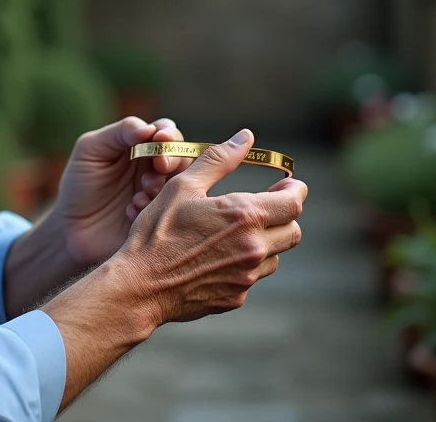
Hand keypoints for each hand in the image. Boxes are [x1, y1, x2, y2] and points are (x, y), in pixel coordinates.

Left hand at [53, 116, 193, 267]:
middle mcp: (157, 170)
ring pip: (181, 184)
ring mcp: (161, 196)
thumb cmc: (80, 183)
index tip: (160, 138)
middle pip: (182, 156)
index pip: (166, 133)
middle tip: (160, 165)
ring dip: (164, 184)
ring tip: (141, 192)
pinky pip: (171, 212)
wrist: (69, 227)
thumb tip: (149, 128)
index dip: (168, 134)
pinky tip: (132, 210)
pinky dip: (153, 207)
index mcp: (142, 148)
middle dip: (173, 158)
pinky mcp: (160, 221)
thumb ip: (119, 132)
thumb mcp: (91, 150)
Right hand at [113, 130, 307, 325]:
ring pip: (274, 256)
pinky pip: (252, 276)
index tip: (287, 184)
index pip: (294, 202)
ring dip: (264, 241)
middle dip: (284, 216)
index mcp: (245, 216)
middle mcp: (254, 248)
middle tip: (265, 206)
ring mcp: (247, 276)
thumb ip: (218, 159)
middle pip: (293, 231)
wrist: (140, 286)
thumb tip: (245, 138)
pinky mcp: (236, 297)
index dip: (295, 190)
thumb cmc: (157, 232)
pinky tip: (216, 256)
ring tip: (235, 232)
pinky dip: (243, 264)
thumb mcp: (182, 186)